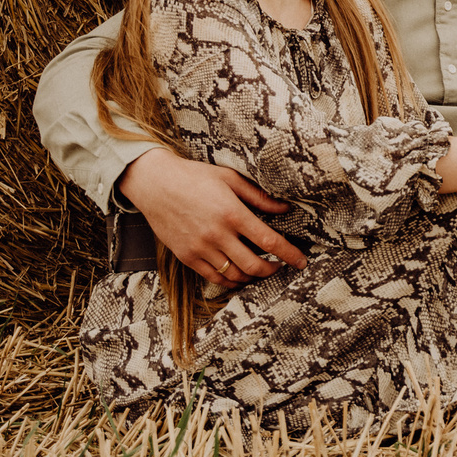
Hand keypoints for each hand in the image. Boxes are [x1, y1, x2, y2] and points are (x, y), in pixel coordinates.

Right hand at [119, 148, 305, 286]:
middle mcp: (217, 234)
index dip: (289, 254)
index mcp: (232, 213)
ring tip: (260, 269)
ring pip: (235, 275)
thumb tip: (285, 207)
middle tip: (280, 266)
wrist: (154, 183)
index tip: (301, 261)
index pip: (269, 241)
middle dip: (273, 269)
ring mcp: (200, 248)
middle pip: (254, 265)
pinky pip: (213, 277)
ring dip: (252, 277)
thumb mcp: (230, 179)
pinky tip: (238, 275)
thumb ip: (259, 197)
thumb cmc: (194, 177)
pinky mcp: (186, 256)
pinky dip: (230, 280)